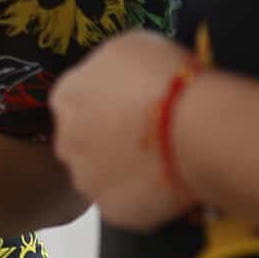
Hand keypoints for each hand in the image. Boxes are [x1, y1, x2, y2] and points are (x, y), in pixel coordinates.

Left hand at [49, 30, 197, 231]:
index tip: (134, 103)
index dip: (107, 102)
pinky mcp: (113, 212)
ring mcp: (87, 181)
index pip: (76, 101)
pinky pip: (127, 203)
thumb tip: (115, 78)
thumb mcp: (132, 45)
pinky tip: (168, 182)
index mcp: (66, 97)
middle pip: (83, 141)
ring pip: (101, 175)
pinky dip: (144, 196)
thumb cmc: (164, 76)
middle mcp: (65, 141)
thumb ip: (110, 66)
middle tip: (148, 133)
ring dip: (123, 169)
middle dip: (108, 138)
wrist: (192, 127)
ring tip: (162, 159)